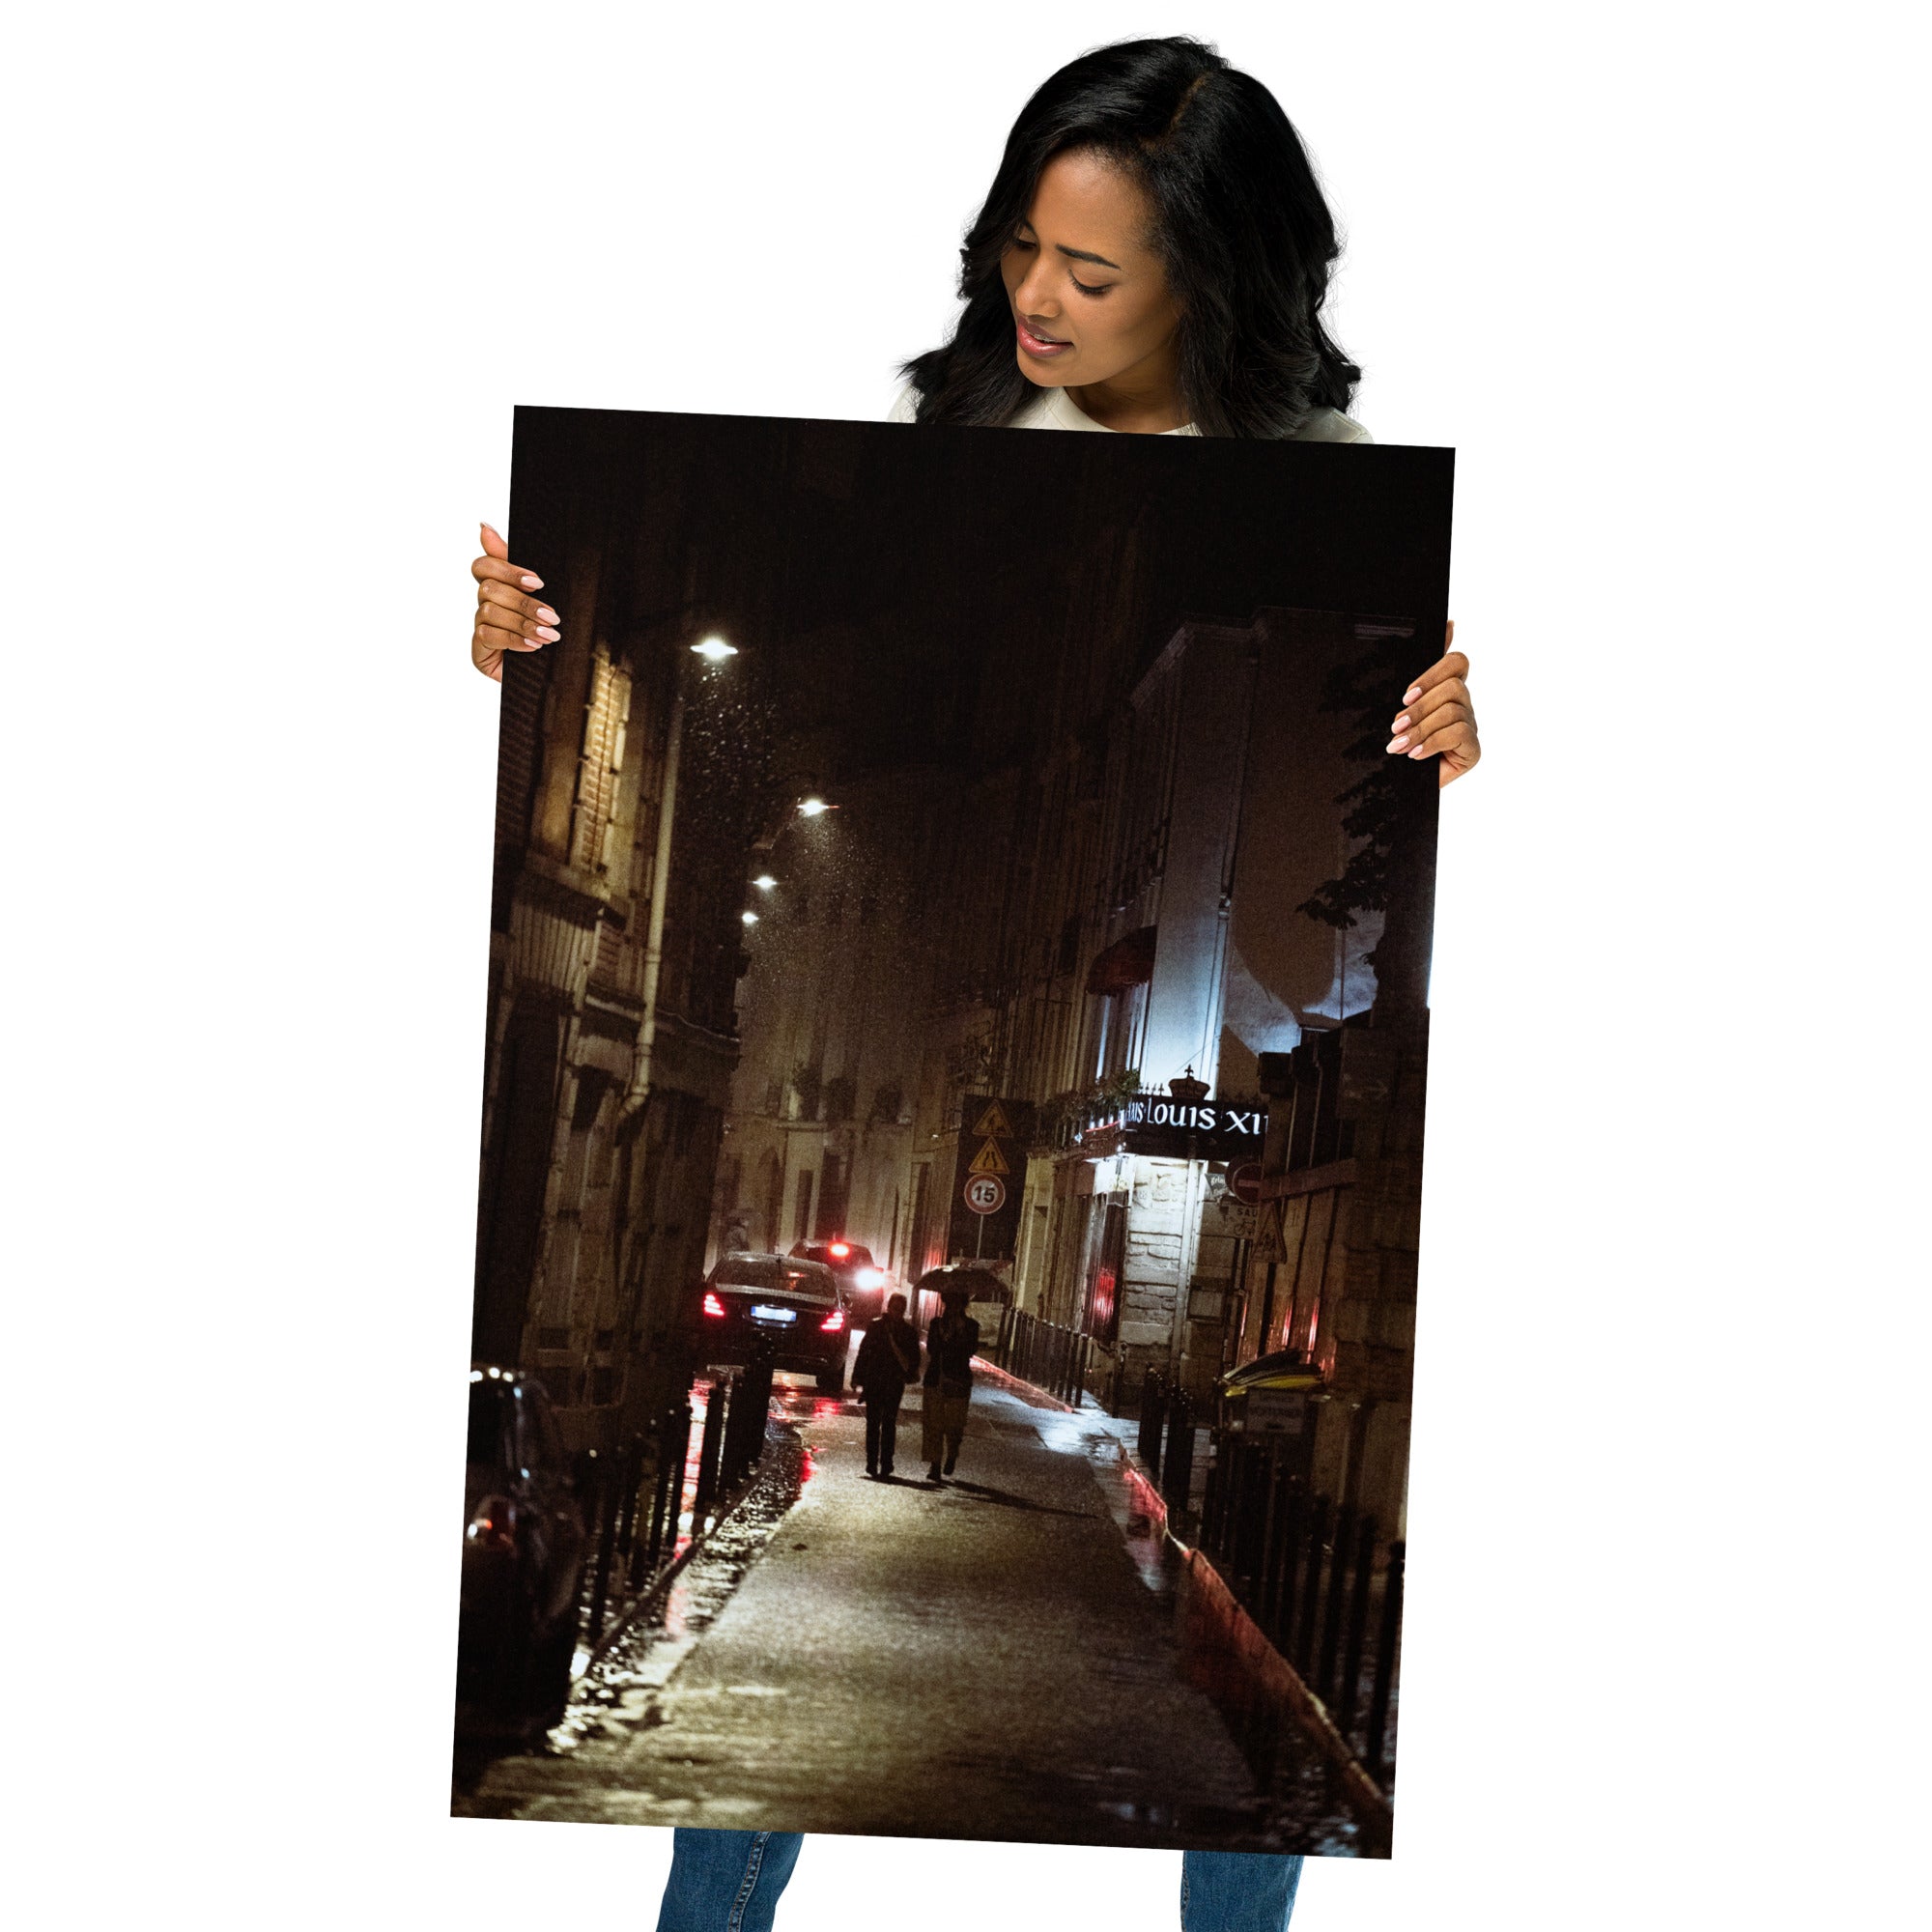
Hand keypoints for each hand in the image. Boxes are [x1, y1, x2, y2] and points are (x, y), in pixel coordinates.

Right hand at [471, 522, 559, 682]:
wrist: (550, 675)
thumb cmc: (547, 632)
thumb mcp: (543, 598)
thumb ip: (518, 566)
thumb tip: (484, 526)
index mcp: (499, 587)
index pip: (484, 565)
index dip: (506, 569)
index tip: (537, 582)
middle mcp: (485, 604)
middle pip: (489, 588)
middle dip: (524, 602)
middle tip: (552, 615)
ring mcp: (480, 627)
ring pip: (490, 612)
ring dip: (523, 623)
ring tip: (549, 635)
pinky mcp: (479, 650)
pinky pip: (489, 636)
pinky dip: (514, 639)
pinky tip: (533, 646)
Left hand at [1386, 621, 1478, 786]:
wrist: (1397, 784)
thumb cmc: (1400, 743)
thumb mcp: (1403, 705)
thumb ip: (1421, 671)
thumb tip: (1449, 624)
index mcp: (1447, 689)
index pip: (1457, 663)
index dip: (1433, 673)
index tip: (1407, 694)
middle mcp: (1463, 705)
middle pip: (1453, 687)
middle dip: (1419, 707)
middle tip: (1396, 725)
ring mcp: (1471, 726)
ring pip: (1452, 711)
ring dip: (1420, 729)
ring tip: (1399, 745)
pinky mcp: (1473, 749)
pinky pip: (1457, 733)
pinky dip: (1431, 743)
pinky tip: (1416, 755)